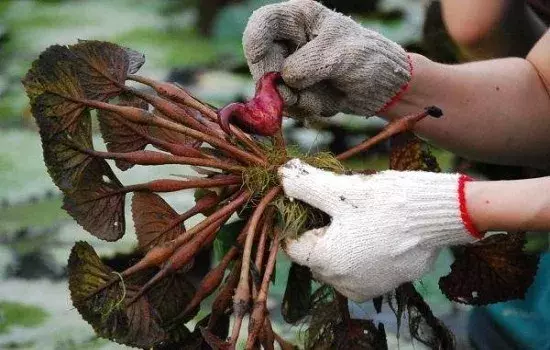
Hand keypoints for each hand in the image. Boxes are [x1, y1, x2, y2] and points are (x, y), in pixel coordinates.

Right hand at [243, 0, 410, 119]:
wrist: (386, 88)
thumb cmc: (369, 59)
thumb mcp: (343, 55)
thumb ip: (310, 63)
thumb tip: (284, 80)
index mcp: (299, 18)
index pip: (262, 23)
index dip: (255, 44)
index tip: (267, 70)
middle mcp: (290, 41)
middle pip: (261, 62)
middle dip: (276, 84)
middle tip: (295, 96)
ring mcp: (291, 67)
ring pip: (273, 89)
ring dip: (297, 100)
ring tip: (325, 96)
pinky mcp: (296, 91)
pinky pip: (287, 105)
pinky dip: (306, 108)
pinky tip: (328, 101)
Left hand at [278, 159, 478, 301]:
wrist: (442, 214)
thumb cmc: (389, 201)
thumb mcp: (341, 189)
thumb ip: (305, 185)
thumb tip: (282, 176)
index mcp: (325, 261)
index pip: (293, 244)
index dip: (298, 219)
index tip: (314, 201)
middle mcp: (342, 283)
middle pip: (315, 254)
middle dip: (320, 230)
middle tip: (339, 205)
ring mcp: (366, 287)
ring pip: (337, 262)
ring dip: (340, 241)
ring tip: (359, 216)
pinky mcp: (386, 285)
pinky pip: (360, 268)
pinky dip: (360, 252)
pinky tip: (375, 231)